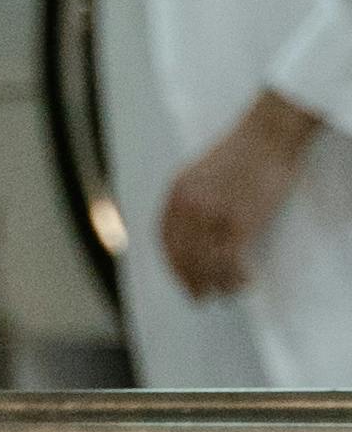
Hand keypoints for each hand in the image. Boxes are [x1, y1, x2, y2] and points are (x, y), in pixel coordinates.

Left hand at [161, 89, 321, 301]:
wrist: (267, 134)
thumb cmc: (242, 150)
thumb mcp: (201, 172)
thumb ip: (192, 198)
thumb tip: (194, 229)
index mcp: (176, 192)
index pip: (165, 239)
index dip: (172, 264)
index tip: (181, 278)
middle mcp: (188, 206)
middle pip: (182, 256)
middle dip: (190, 281)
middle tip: (200, 297)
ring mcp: (212, 215)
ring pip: (206, 263)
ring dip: (215, 284)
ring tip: (226, 292)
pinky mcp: (238, 222)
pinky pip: (229, 261)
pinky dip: (234, 277)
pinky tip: (243, 281)